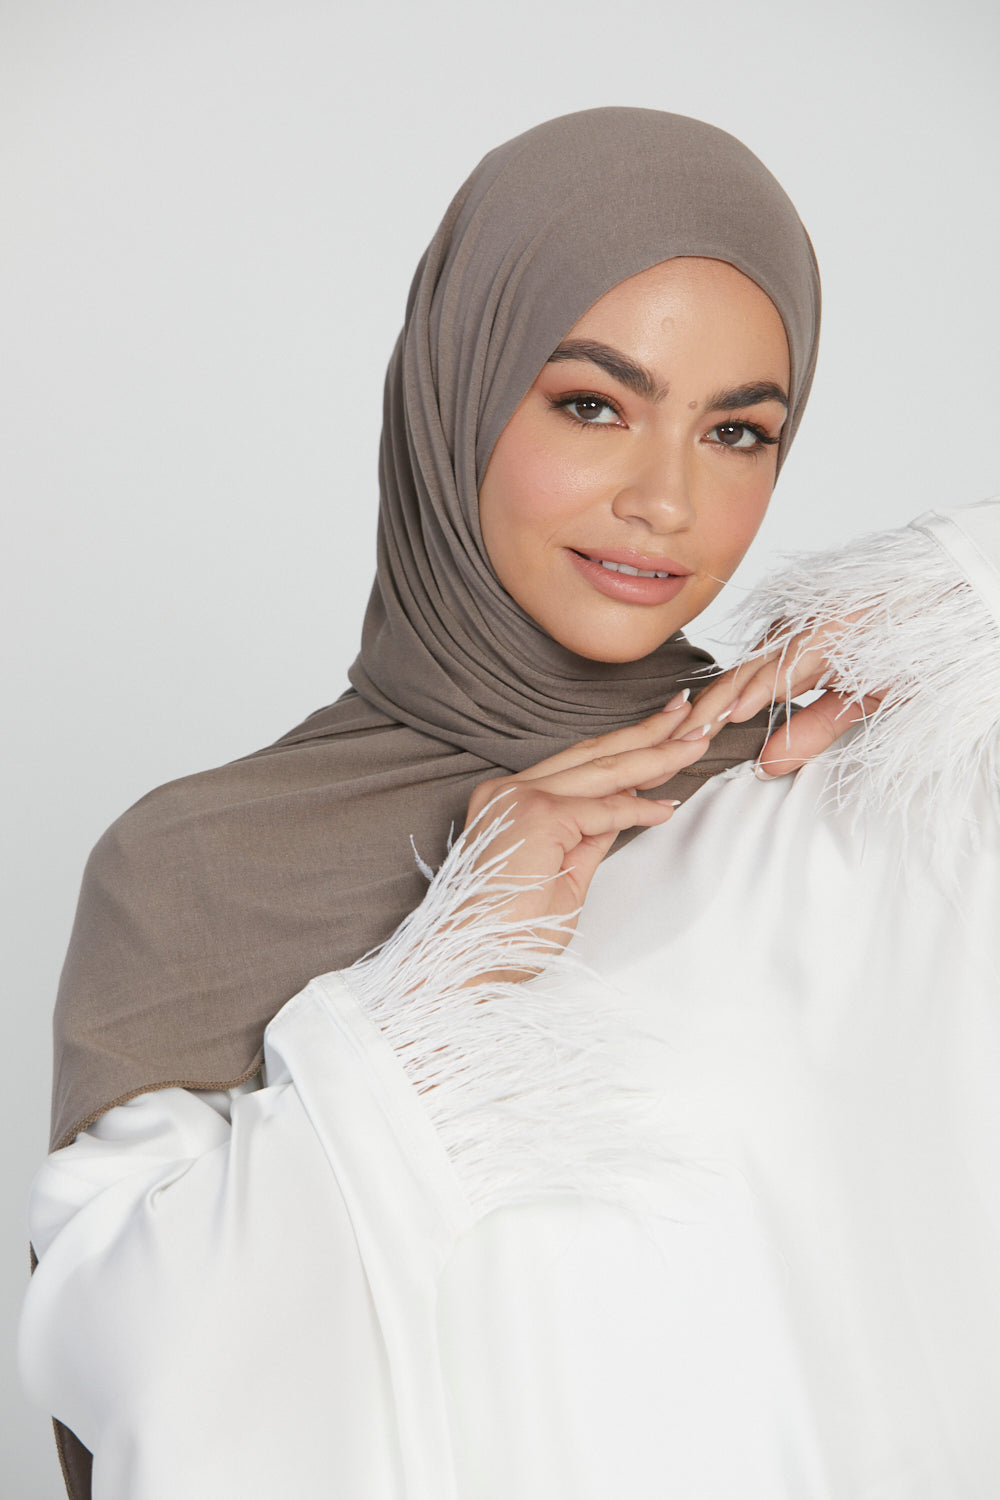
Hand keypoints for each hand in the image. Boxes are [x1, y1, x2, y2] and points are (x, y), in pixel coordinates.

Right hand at [459, 692, 707, 979]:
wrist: (468, 957)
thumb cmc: (506, 930)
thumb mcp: (563, 877)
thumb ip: (589, 839)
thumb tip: (623, 811)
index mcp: (509, 799)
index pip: (580, 765)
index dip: (627, 750)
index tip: (664, 737)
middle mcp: (511, 790)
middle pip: (594, 754)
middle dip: (648, 734)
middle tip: (689, 716)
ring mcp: (521, 798)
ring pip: (604, 770)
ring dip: (656, 755)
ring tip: (695, 740)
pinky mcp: (538, 815)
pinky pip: (603, 810)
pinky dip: (638, 810)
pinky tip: (667, 808)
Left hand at [667, 617, 884, 776]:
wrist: (949, 604)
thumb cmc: (900, 648)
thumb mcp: (854, 703)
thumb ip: (810, 731)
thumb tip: (766, 766)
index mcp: (792, 652)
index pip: (738, 689)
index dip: (705, 718)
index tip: (674, 747)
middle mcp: (795, 634)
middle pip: (736, 679)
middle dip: (701, 717)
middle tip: (666, 750)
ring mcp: (812, 625)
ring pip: (756, 668)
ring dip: (724, 703)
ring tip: (693, 733)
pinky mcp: (834, 622)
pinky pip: (793, 658)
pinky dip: (767, 685)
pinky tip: (742, 708)